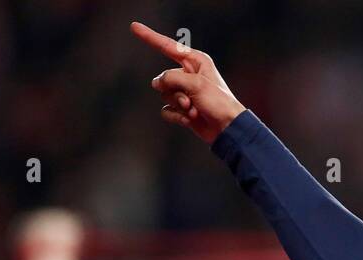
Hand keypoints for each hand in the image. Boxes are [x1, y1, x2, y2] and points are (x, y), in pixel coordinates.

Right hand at [131, 21, 244, 143]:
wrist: (228, 129)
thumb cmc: (219, 103)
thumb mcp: (195, 84)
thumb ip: (171, 78)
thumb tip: (157, 83)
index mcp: (196, 61)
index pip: (167, 46)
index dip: (150, 37)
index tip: (134, 27)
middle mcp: (189, 74)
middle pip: (163, 78)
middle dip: (174, 92)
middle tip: (190, 101)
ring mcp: (185, 92)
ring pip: (165, 95)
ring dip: (179, 105)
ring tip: (194, 110)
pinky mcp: (183, 109)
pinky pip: (167, 110)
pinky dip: (177, 117)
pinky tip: (191, 120)